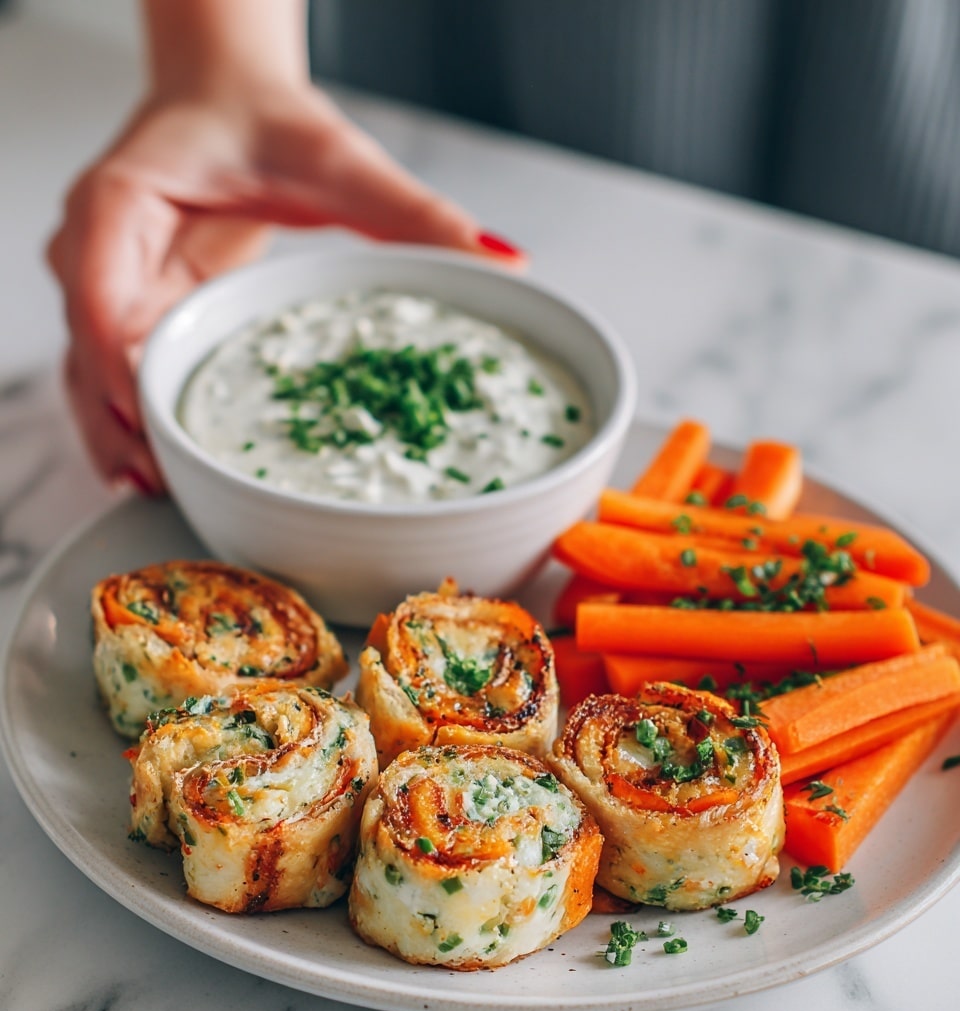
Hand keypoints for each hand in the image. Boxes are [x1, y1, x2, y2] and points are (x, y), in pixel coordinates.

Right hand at [47, 83, 522, 491]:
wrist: (226, 102)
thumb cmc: (261, 120)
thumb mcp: (338, 162)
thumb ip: (411, 213)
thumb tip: (498, 259)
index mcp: (123, 201)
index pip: (97, 292)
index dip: (120, 365)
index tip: (154, 420)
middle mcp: (101, 249)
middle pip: (90, 354)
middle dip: (124, 425)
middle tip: (169, 482)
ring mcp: (111, 287)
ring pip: (94, 379)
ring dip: (124, 439)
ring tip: (166, 491)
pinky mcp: (133, 313)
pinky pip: (122, 377)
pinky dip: (139, 423)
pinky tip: (164, 469)